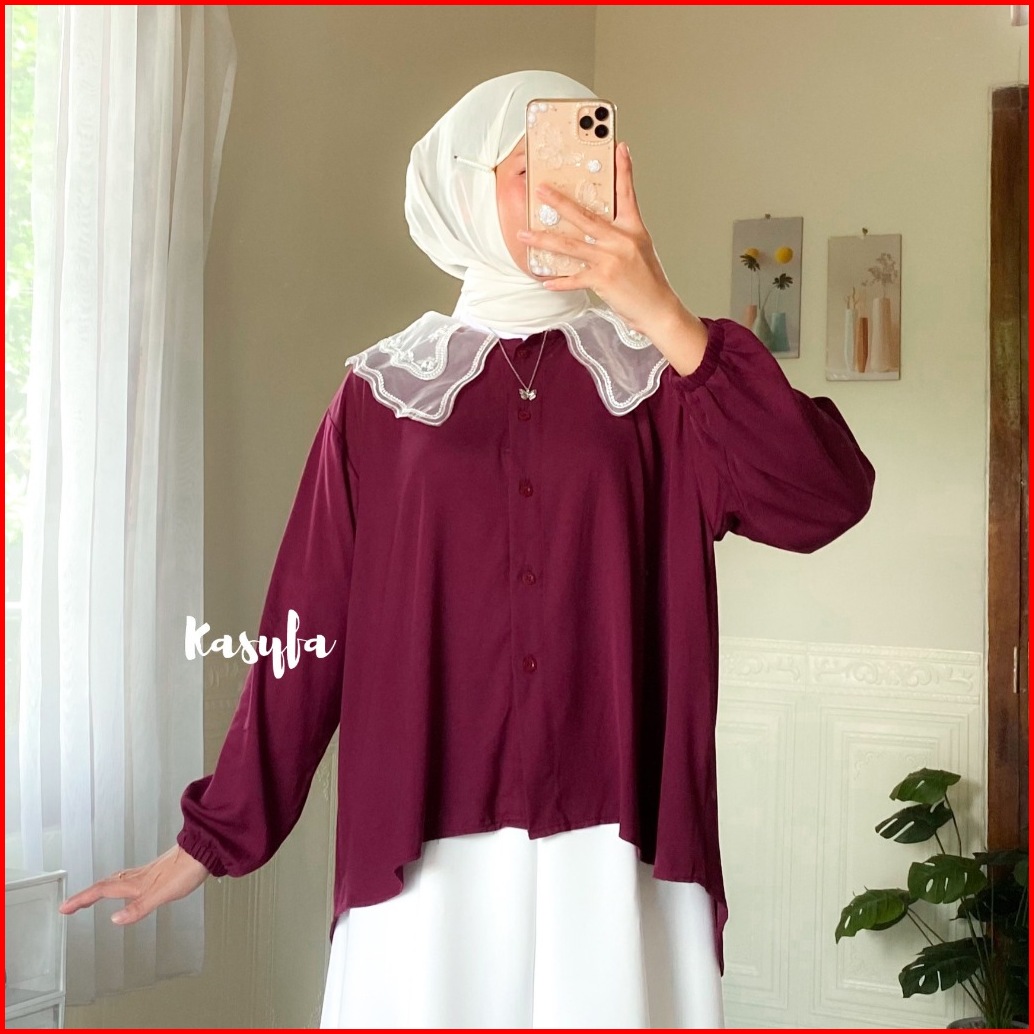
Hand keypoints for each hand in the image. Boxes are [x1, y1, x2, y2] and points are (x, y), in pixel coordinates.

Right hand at [57, 845, 211, 924]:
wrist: (204, 851)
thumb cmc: (186, 871)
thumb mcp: (161, 895)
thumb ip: (138, 908)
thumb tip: (115, 920)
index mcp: (135, 883)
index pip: (101, 891)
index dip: (82, 900)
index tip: (64, 908)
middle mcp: (137, 876)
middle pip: (105, 885)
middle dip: (86, 895)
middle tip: (71, 904)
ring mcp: (147, 873)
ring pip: (116, 881)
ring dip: (100, 889)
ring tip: (91, 897)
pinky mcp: (156, 871)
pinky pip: (129, 879)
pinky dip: (118, 885)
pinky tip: (127, 889)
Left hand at [516, 140, 684, 336]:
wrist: (657, 309)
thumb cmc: (648, 281)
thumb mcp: (640, 248)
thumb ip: (620, 233)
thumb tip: (596, 225)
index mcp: (632, 228)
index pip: (627, 193)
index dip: (623, 169)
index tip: (619, 147)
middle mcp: (621, 240)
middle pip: (585, 216)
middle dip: (560, 202)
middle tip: (541, 190)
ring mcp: (611, 260)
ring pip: (570, 246)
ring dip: (544, 240)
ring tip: (524, 234)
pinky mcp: (603, 280)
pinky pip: (574, 278)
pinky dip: (558, 280)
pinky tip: (544, 279)